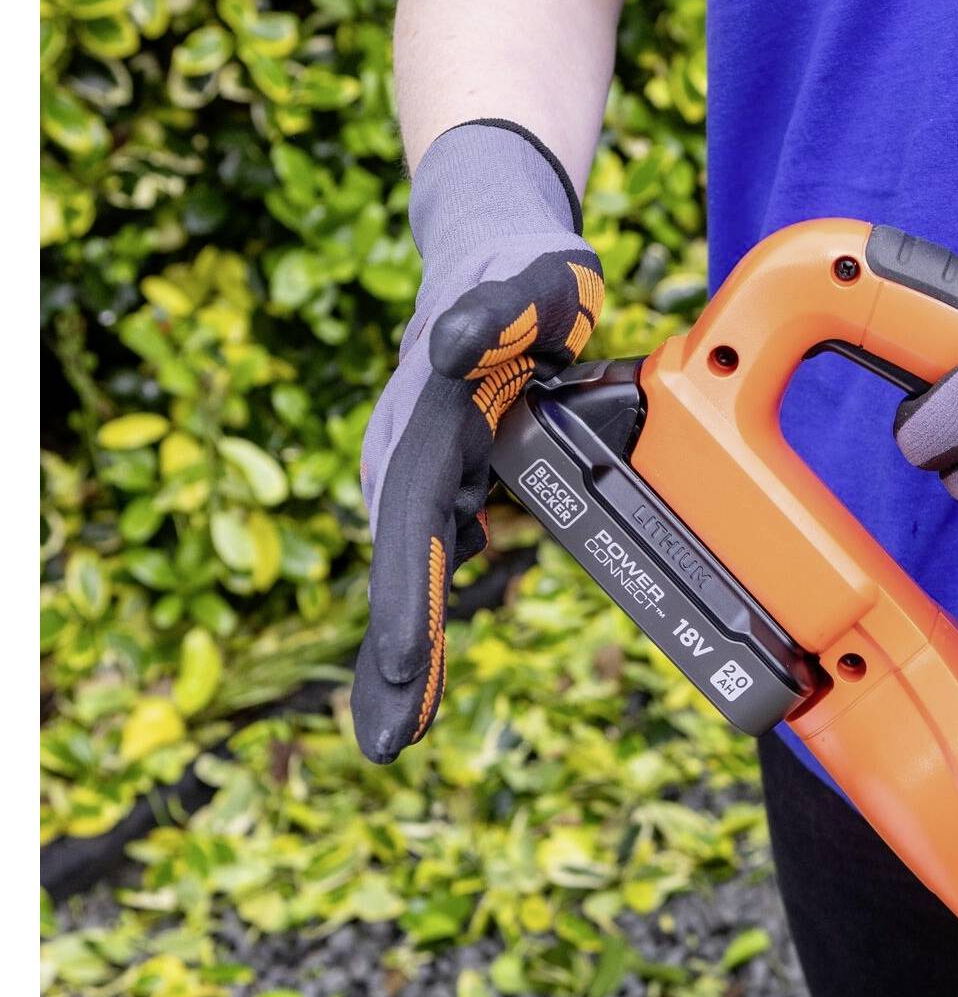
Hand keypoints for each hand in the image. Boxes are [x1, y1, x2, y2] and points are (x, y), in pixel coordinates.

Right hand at [351, 122, 601, 761]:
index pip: (413, 520)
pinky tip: (415, 674)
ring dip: (399, 650)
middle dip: (392, 657)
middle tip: (386, 743)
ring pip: (408, 570)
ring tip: (393, 732)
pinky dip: (418, 614)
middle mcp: (407, 451)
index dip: (406, 596)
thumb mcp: (532, 282)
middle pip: (400, 565)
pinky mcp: (436, 479)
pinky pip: (425, 556)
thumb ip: (501, 308)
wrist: (494, 253)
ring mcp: (416, 467)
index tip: (398, 664)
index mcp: (429, 420)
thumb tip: (450, 345)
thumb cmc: (526, 275)